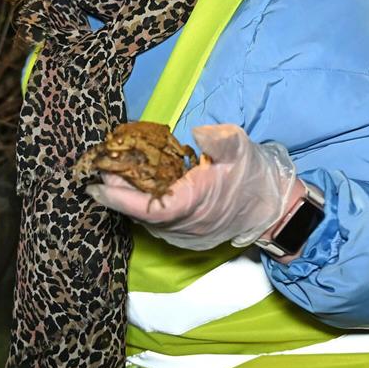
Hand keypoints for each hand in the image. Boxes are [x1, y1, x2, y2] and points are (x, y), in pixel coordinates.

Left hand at [85, 124, 298, 250]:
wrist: (273, 208)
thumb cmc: (253, 177)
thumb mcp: (239, 149)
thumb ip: (219, 140)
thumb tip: (199, 132)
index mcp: (191, 205)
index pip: (145, 207)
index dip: (117, 197)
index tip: (95, 185)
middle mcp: (181, 225)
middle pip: (138, 211)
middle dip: (116, 189)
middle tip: (100, 165)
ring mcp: (182, 234)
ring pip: (145, 216)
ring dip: (127, 195)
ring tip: (112, 170)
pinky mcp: (184, 234)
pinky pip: (155, 219)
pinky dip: (141, 201)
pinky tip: (136, 182)